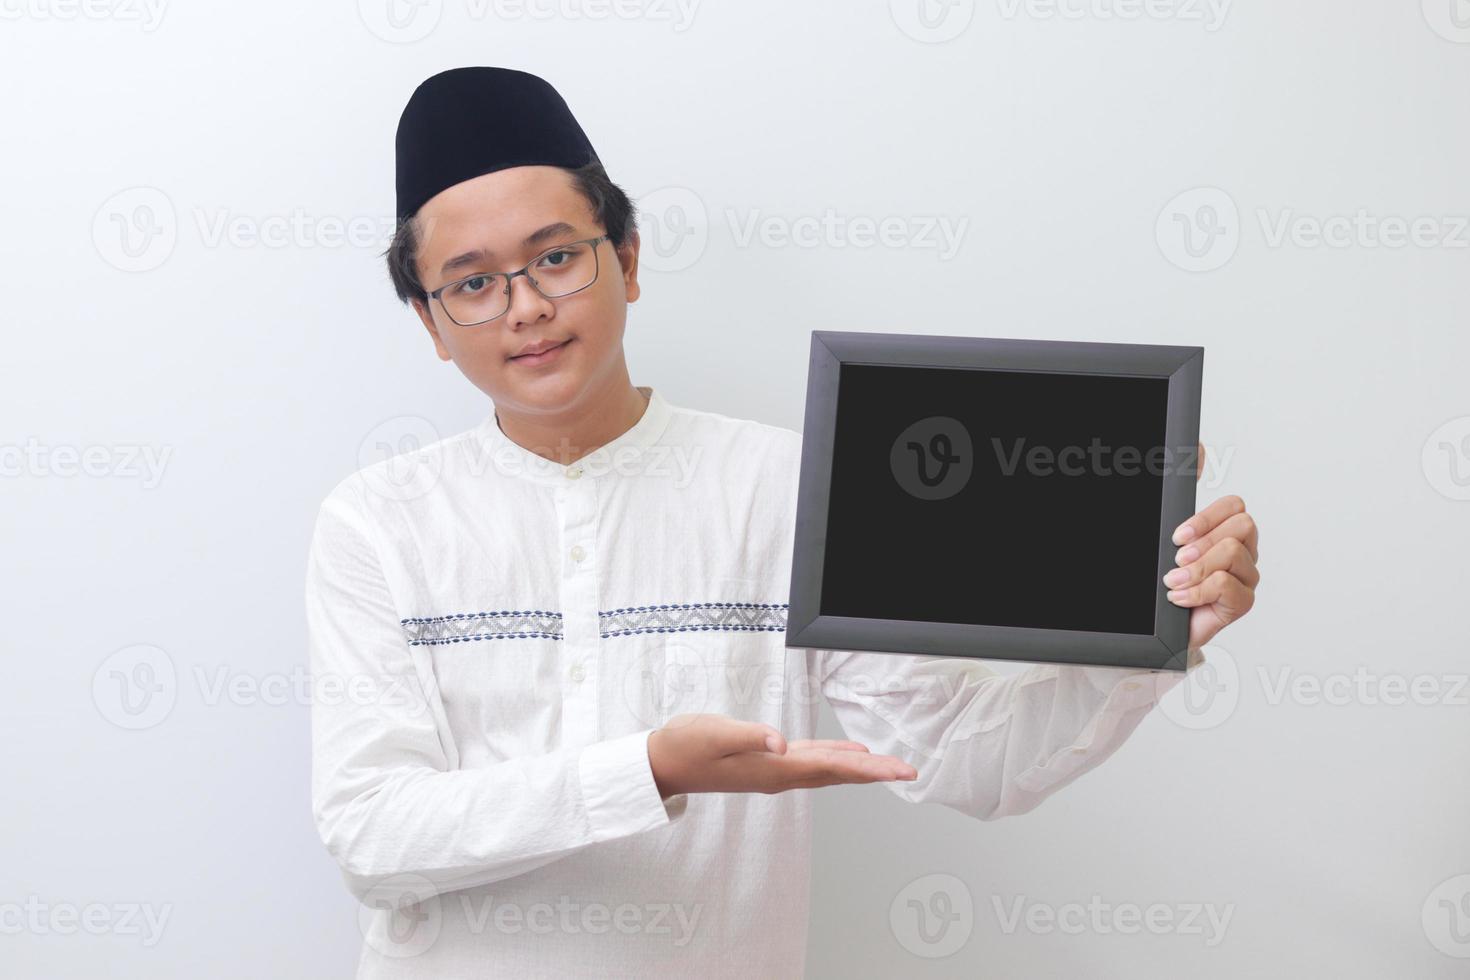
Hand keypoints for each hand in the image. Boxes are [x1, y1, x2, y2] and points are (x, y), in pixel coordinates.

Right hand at [647, 713, 916, 798]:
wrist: (664, 762)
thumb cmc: (687, 746)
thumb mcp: (715, 733)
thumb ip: (749, 736)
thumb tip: (780, 742)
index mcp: (773, 768)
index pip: (831, 768)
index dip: (868, 769)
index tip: (899, 771)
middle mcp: (780, 774)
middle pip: (837, 774)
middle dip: (875, 772)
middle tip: (909, 771)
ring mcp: (774, 770)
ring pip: (828, 770)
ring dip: (860, 768)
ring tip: (890, 766)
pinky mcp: (768, 762)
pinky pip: (812, 763)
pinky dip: (836, 758)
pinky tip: (848, 754)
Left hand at [1163, 445, 1259, 650]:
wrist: (1157, 624)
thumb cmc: (1164, 578)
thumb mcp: (1169, 537)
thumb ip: (1183, 493)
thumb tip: (1200, 450)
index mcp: (1227, 531)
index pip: (1235, 506)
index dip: (1207, 518)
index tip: (1177, 536)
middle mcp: (1242, 552)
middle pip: (1242, 526)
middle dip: (1203, 542)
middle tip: (1177, 560)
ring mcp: (1245, 578)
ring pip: (1233, 554)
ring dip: (1196, 569)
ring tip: (1173, 582)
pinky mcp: (1242, 603)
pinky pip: (1227, 586)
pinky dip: (1197, 591)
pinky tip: (1179, 598)